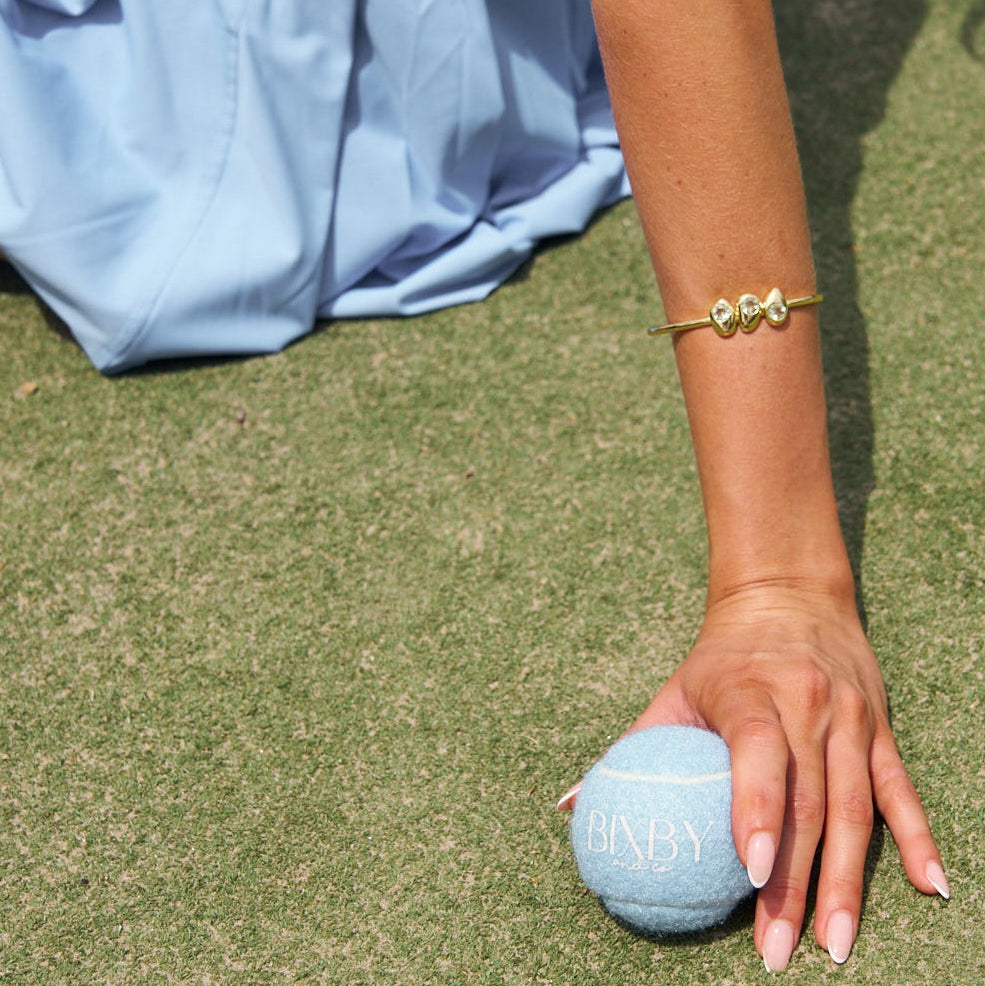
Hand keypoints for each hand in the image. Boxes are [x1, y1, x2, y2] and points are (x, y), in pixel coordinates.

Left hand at [560, 583, 946, 970]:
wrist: (789, 597)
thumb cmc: (719, 657)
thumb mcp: (673, 690)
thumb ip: (628, 747)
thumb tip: (571, 805)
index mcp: (750, 689)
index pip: (759, 751)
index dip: (757, 809)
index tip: (751, 871)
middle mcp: (808, 703)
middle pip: (809, 799)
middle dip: (794, 879)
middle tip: (777, 946)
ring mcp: (852, 718)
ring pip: (858, 807)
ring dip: (847, 880)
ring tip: (835, 943)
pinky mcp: (881, 729)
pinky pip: (902, 789)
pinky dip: (920, 838)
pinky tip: (929, 888)